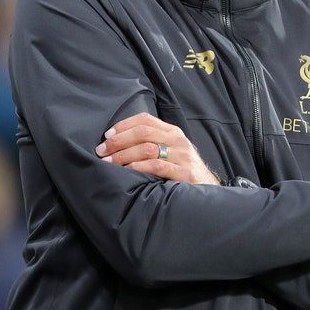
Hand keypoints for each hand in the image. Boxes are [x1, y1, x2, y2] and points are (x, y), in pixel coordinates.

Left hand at [96, 112, 220, 184]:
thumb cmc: (182, 170)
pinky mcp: (185, 173)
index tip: (106, 135)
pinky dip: (138, 167)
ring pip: (147, 148)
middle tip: (102, 151)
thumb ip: (153, 143)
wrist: (207, 189)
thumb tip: (118, 142)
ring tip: (109, 162)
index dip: (123, 125)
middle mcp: (178, 141)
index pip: (145, 119)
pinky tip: (127, 170)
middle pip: (143, 132)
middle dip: (118, 140)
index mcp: (173, 132)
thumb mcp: (171, 151)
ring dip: (124, 154)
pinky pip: (156, 166)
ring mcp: (183, 156)